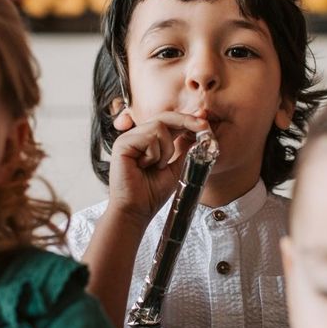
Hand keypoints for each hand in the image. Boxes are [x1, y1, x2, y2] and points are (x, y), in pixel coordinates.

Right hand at [108, 110, 208, 224]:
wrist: (136, 210)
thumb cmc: (151, 193)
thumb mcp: (176, 168)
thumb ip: (184, 150)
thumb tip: (199, 135)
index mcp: (149, 141)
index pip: (169, 122)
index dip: (187, 120)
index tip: (205, 122)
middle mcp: (137, 136)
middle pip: (164, 117)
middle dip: (186, 120)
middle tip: (203, 126)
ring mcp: (128, 138)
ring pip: (159, 126)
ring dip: (167, 149)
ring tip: (158, 166)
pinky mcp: (122, 144)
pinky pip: (149, 138)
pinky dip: (154, 154)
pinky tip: (145, 166)